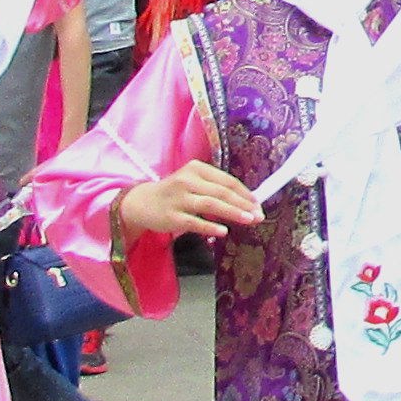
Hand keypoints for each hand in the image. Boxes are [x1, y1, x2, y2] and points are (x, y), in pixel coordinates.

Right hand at [116, 161, 265, 238]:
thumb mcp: (193, 183)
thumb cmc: (175, 193)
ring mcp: (179, 198)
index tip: (258, 205)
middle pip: (221, 192)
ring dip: (232, 212)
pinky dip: (210, 226)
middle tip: (259, 215)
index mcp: (196, 169)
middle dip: (243, 204)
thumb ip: (215, 189)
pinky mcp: (171, 216)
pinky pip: (194, 221)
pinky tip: (223, 231)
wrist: (142, 202)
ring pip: (210, 204)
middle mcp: (187, 180)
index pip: (227, 181)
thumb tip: (247, 203)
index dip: (245, 193)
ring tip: (249, 220)